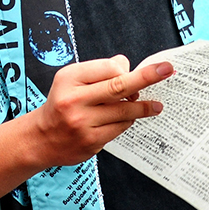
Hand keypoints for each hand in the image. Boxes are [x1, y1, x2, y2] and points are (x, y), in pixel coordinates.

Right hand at [30, 55, 171, 168]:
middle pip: (118, 87)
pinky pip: (120, 127)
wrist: (41, 138)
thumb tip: (128, 68)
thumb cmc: (62, 103)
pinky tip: (127, 118)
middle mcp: (74, 100)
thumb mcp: (71, 79)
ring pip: (124, 110)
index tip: (147, 69)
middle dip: (146, 77)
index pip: (108, 68)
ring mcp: (83, 123)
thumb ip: (98, 72)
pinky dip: (127, 121)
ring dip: (142, 106)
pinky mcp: (91, 141)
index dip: (127, 69)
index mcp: (69, 78)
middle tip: (167, 70)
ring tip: (156, 106)